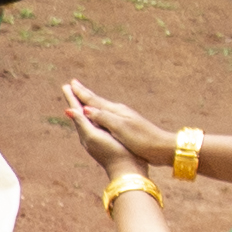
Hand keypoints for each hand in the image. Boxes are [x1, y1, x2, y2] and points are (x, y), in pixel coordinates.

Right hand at [61, 83, 177, 172]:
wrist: (161, 147)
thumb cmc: (142, 139)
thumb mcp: (121, 128)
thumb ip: (104, 118)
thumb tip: (85, 109)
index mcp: (115, 111)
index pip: (93, 101)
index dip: (81, 94)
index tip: (70, 84)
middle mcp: (118, 112)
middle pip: (97, 101)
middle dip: (84, 94)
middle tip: (73, 84)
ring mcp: (123, 119)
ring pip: (101, 108)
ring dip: (90, 102)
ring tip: (83, 97)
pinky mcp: (126, 127)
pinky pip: (106, 116)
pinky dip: (98, 112)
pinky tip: (100, 114)